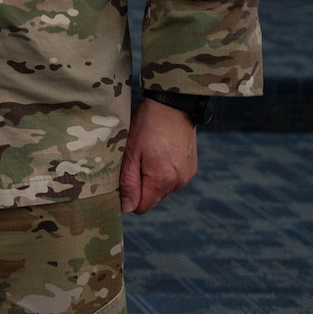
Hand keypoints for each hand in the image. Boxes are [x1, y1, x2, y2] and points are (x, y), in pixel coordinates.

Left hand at [119, 97, 198, 213]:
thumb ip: (128, 182)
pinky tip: (158, 153)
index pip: (141, 207)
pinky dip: (162, 171)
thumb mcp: (130, 152)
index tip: (121, 178)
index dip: (127, 197)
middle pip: (151, 198)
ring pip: (161, 189)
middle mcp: (178, 182)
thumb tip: (127, 208)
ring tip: (147, 154)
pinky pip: (172, 179)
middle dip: (139, 186)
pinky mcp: (191, 167)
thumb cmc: (148, 125)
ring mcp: (186, 175)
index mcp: (162, 180)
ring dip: (151, 178)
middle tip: (133, 161)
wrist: (174, 105)